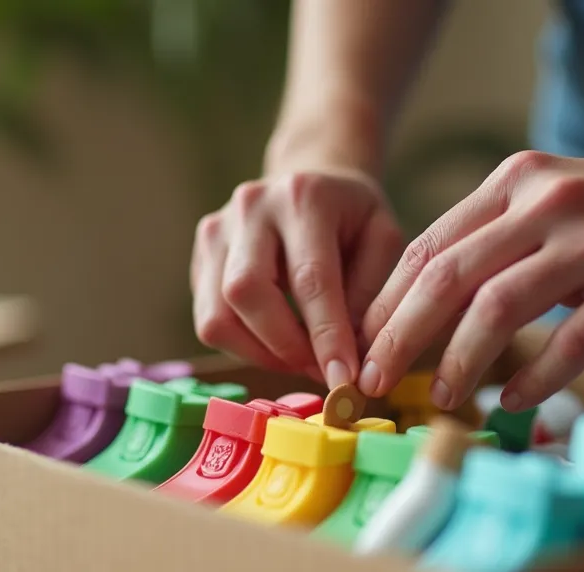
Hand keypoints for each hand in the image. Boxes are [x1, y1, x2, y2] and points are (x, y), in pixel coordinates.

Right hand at [191, 168, 403, 387]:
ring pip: (217, 316)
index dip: (326, 336)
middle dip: (285, 346)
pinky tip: (277, 342)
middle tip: (320, 369)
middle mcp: (250, 207)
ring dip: (261, 354)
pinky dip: (245, 347)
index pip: (309, 278)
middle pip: (246, 292)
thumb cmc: (353, 218)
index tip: (344, 379)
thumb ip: (371, 294)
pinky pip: (210, 321)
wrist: (311, 181)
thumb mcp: (383, 240)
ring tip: (300, 359)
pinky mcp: (200, 258)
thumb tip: (352, 358)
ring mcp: (216, 231)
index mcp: (303, 197)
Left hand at [356, 147, 583, 410]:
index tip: (361, 346)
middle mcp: (548, 204)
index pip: (429, 245)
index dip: (387, 301)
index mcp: (519, 182)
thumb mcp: (558, 203)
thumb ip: (499, 239)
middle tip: (375, 381)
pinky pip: (570, 342)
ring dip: (460, 362)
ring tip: (442, 398)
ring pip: (498, 308)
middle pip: (448, 275)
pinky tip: (514, 404)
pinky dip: (534, 379)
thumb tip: (429, 309)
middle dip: (401, 336)